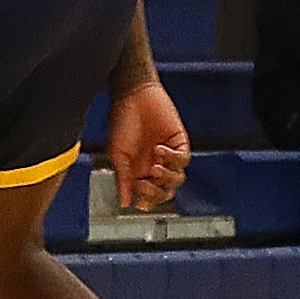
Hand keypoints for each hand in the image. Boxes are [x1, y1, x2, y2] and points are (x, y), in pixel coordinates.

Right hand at [106, 81, 190, 209]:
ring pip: (176, 180)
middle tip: (144, 184)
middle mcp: (154, 165)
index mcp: (138, 170)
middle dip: (157, 194)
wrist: (133, 95)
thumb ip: (122, 179)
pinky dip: (172, 159)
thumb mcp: (116, 154)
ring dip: (165, 177)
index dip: (145, 201)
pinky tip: (158, 149)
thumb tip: (124, 203)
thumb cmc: (121, 121)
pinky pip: (183, 160)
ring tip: (154, 167)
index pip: (148, 196)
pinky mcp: (179, 144)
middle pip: (165, 192)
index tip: (137, 197)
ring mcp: (168, 156)